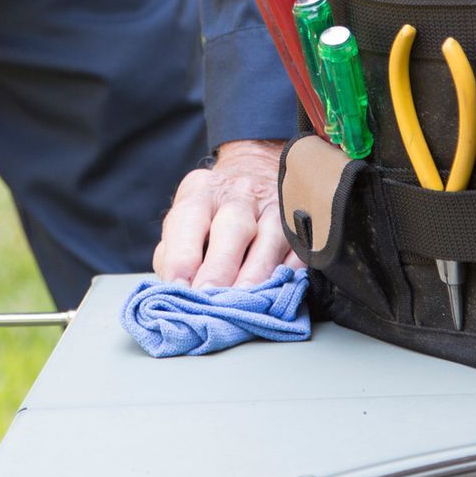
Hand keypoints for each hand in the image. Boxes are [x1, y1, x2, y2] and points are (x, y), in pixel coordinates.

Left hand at [153, 139, 300, 288]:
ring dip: (257, 275)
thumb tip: (176, 291)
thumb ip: (173, 253)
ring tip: (246, 305)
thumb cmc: (211, 211)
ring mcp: (274, 205)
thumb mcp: (185, 220)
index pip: (188, 219)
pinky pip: (300, 247)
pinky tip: (278, 293)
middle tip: (212, 302)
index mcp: (201, 192)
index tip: (179, 289)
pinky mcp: (302, 220)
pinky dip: (289, 272)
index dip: (182, 257)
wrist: (255, 171)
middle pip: (232, 228)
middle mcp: (239, 194)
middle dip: (221, 269)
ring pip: (270, 238)